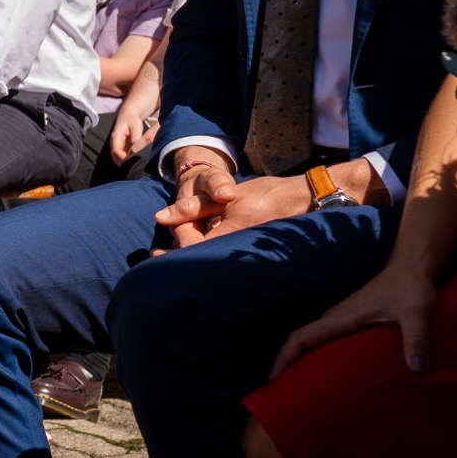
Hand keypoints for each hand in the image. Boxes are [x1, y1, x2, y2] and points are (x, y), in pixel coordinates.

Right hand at [109, 108, 151, 163]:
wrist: (128, 116)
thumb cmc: (132, 120)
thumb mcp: (136, 125)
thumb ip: (136, 134)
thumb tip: (136, 143)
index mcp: (116, 137)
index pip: (116, 151)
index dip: (123, 158)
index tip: (133, 162)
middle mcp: (113, 143)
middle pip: (115, 157)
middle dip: (124, 163)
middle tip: (135, 167)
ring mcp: (116, 146)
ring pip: (117, 158)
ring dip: (125, 163)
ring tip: (136, 166)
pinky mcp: (120, 148)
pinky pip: (121, 157)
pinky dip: (127, 160)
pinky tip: (135, 162)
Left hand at [157, 166, 311, 251]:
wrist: (301, 199)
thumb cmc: (265, 195)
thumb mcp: (226, 196)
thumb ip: (193, 207)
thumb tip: (160, 218)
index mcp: (232, 234)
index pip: (194, 251)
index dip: (174, 252)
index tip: (157, 253)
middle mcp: (239, 249)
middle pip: (200, 261)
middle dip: (176, 260)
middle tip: (155, 257)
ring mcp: (245, 254)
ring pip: (210, 261)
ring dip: (189, 257)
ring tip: (166, 256)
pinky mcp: (248, 254)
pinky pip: (222, 257)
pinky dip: (204, 253)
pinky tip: (193, 251)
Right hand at [271, 264, 436, 378]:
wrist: (410, 268)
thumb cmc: (411, 288)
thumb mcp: (417, 313)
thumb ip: (417, 339)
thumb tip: (417, 370)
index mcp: (342, 318)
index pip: (302, 337)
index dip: (284, 357)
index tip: (273, 377)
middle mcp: (335, 317)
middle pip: (300, 340)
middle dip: (285, 362)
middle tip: (281, 390)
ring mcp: (341, 317)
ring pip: (311, 338)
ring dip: (299, 357)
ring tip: (297, 383)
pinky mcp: (350, 319)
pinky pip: (323, 337)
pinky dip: (314, 352)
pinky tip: (324, 366)